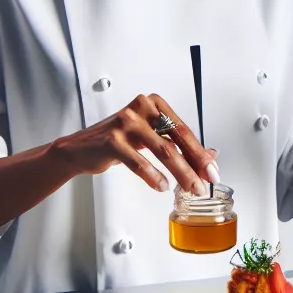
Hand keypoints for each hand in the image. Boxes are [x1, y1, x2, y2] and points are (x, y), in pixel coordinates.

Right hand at [49, 94, 216, 193]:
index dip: (200, 152)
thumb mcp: (150, 137)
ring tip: (190, 188)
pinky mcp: (112, 140)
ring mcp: (125, 122)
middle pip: (176, 138)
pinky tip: (163, 186)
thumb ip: (177, 144)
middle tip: (205, 183)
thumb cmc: (118, 140)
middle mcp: (141, 108)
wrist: (80, 148)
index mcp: (153, 103)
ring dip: (180, 173)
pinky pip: (139, 161)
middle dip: (195, 164)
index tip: (212, 171)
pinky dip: (153, 176)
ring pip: (162, 150)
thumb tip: (210, 155)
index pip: (183, 130)